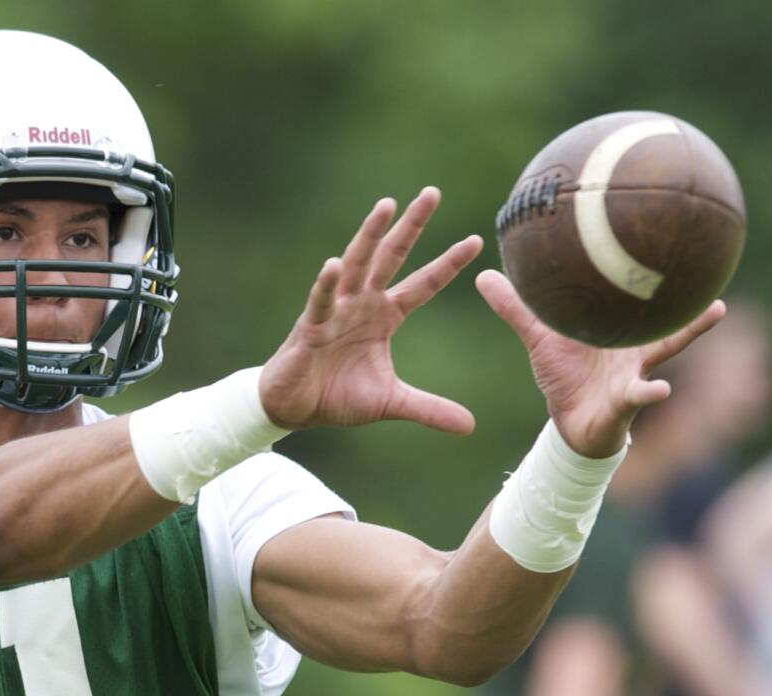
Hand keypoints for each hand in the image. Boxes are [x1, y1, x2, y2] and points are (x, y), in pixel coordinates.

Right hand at [260, 188, 481, 431]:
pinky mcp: (310, 326)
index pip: (423, 284)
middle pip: (391, 257)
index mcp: (384, 315)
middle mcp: (362, 303)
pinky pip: (320, 301)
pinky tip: (333, 264)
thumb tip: (470, 427)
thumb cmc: (337, 396)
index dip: (448, 263)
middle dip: (411, 226)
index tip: (476, 240)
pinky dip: (326, 284)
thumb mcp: (391, 403)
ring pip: (355, 264)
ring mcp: (335, 310)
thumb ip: (429, 409)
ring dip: (369, 236)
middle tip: (432, 192)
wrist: (295, 409)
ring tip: (385, 205)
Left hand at [475, 269, 726, 456]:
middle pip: (666, 314)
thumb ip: (515, 310)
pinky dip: (648, 393)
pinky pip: (638, 395)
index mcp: (616, 329)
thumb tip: (483, 275)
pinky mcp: (624, 404)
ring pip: (666, 349)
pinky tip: (662, 389)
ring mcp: (634, 373)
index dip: (644, 264)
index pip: (633, 293)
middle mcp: (634, 347)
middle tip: (713, 254)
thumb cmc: (563, 377)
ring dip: (689, 332)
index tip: (661, 229)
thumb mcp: (538, 339)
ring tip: (716, 310)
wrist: (571, 425)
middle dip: (686, 287)